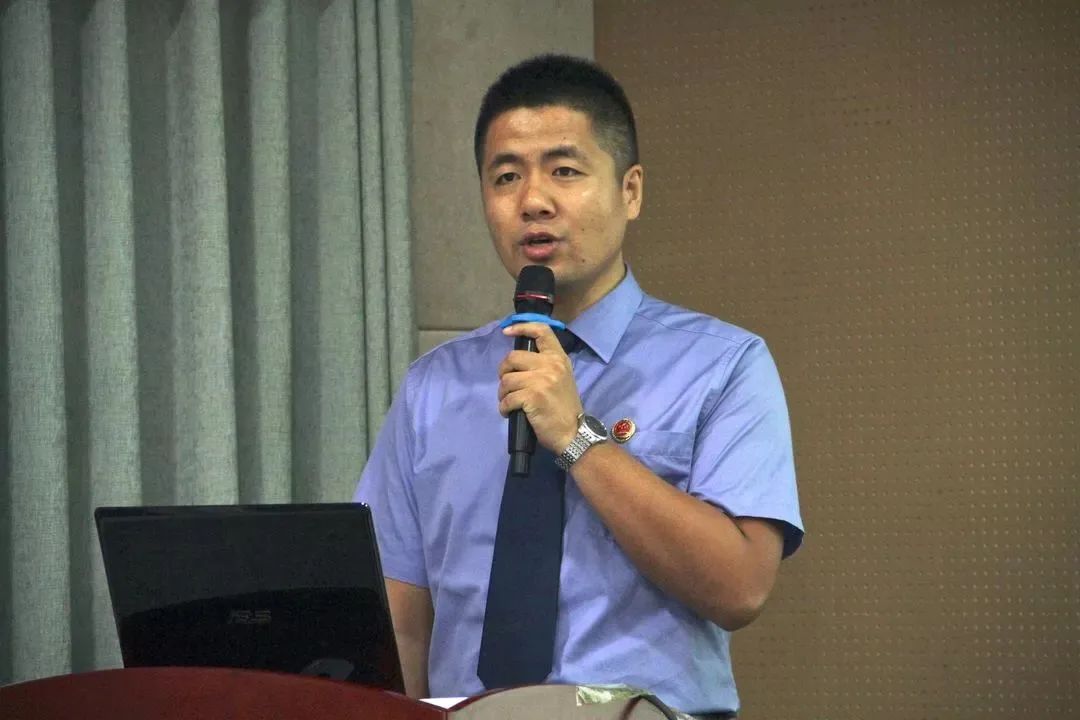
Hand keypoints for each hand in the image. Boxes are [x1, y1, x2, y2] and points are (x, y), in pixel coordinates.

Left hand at [498, 322, 582, 453]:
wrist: (573, 432)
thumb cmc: (565, 407)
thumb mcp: (562, 378)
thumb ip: (546, 365)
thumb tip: (519, 360)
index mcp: (558, 358)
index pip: (542, 331)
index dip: (521, 327)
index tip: (507, 331)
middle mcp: (550, 365)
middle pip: (513, 357)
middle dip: (503, 372)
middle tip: (507, 384)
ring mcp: (541, 380)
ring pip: (506, 380)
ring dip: (502, 393)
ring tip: (509, 402)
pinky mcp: (532, 397)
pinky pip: (507, 398)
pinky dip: (504, 407)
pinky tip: (509, 412)